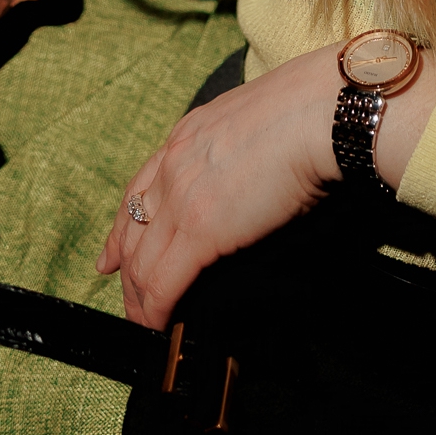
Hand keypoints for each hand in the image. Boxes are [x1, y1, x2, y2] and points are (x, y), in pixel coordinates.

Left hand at [101, 40, 435, 326]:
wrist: (323, 111)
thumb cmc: (312, 109)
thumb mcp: (256, 120)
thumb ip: (238, 150)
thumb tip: (251, 178)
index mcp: (188, 134)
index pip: (139, 187)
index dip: (121, 227)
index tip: (111, 255)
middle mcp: (174, 163)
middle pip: (130, 228)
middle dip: (124, 270)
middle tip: (129, 299)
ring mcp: (183, 196)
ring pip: (141, 261)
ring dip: (139, 299)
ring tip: (146, 323)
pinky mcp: (201, 230)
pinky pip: (163, 282)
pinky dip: (155, 310)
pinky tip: (160, 325)